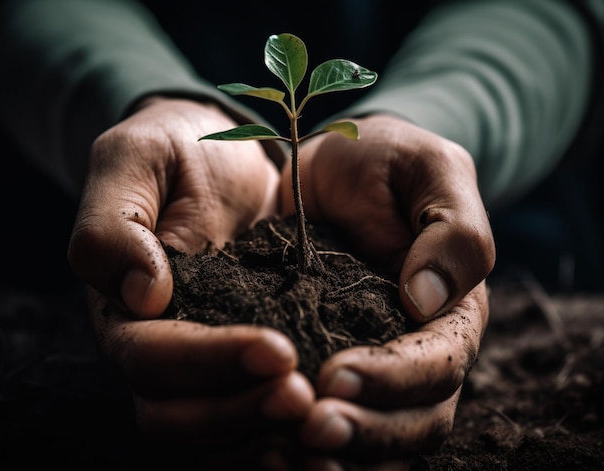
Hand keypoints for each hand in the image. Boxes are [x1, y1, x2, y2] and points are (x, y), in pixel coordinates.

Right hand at [68, 97, 312, 462]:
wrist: (217, 154)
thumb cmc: (172, 151)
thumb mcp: (133, 160)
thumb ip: (114, 224)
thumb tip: (143, 296)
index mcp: (122, 307)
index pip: (150, 359)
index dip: (208, 363)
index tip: (276, 348)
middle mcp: (157, 347)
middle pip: (178, 416)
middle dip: (240, 412)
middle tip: (304, 397)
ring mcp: (203, 358)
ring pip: (216, 430)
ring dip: (265, 430)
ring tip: (322, 412)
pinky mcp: (243, 358)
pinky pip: (252, 415)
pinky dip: (281, 428)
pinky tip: (327, 415)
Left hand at [280, 114, 493, 465]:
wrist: (334, 164)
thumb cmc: (386, 160)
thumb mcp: (430, 170)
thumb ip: (451, 231)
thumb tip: (426, 300)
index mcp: (452, 309)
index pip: (438, 364)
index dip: (394, 379)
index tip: (335, 375)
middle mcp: (417, 349)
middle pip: (412, 419)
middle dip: (364, 430)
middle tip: (307, 426)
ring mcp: (372, 361)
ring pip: (374, 433)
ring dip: (334, 449)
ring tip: (282, 448)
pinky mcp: (326, 359)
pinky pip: (330, 415)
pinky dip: (305, 441)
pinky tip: (266, 443)